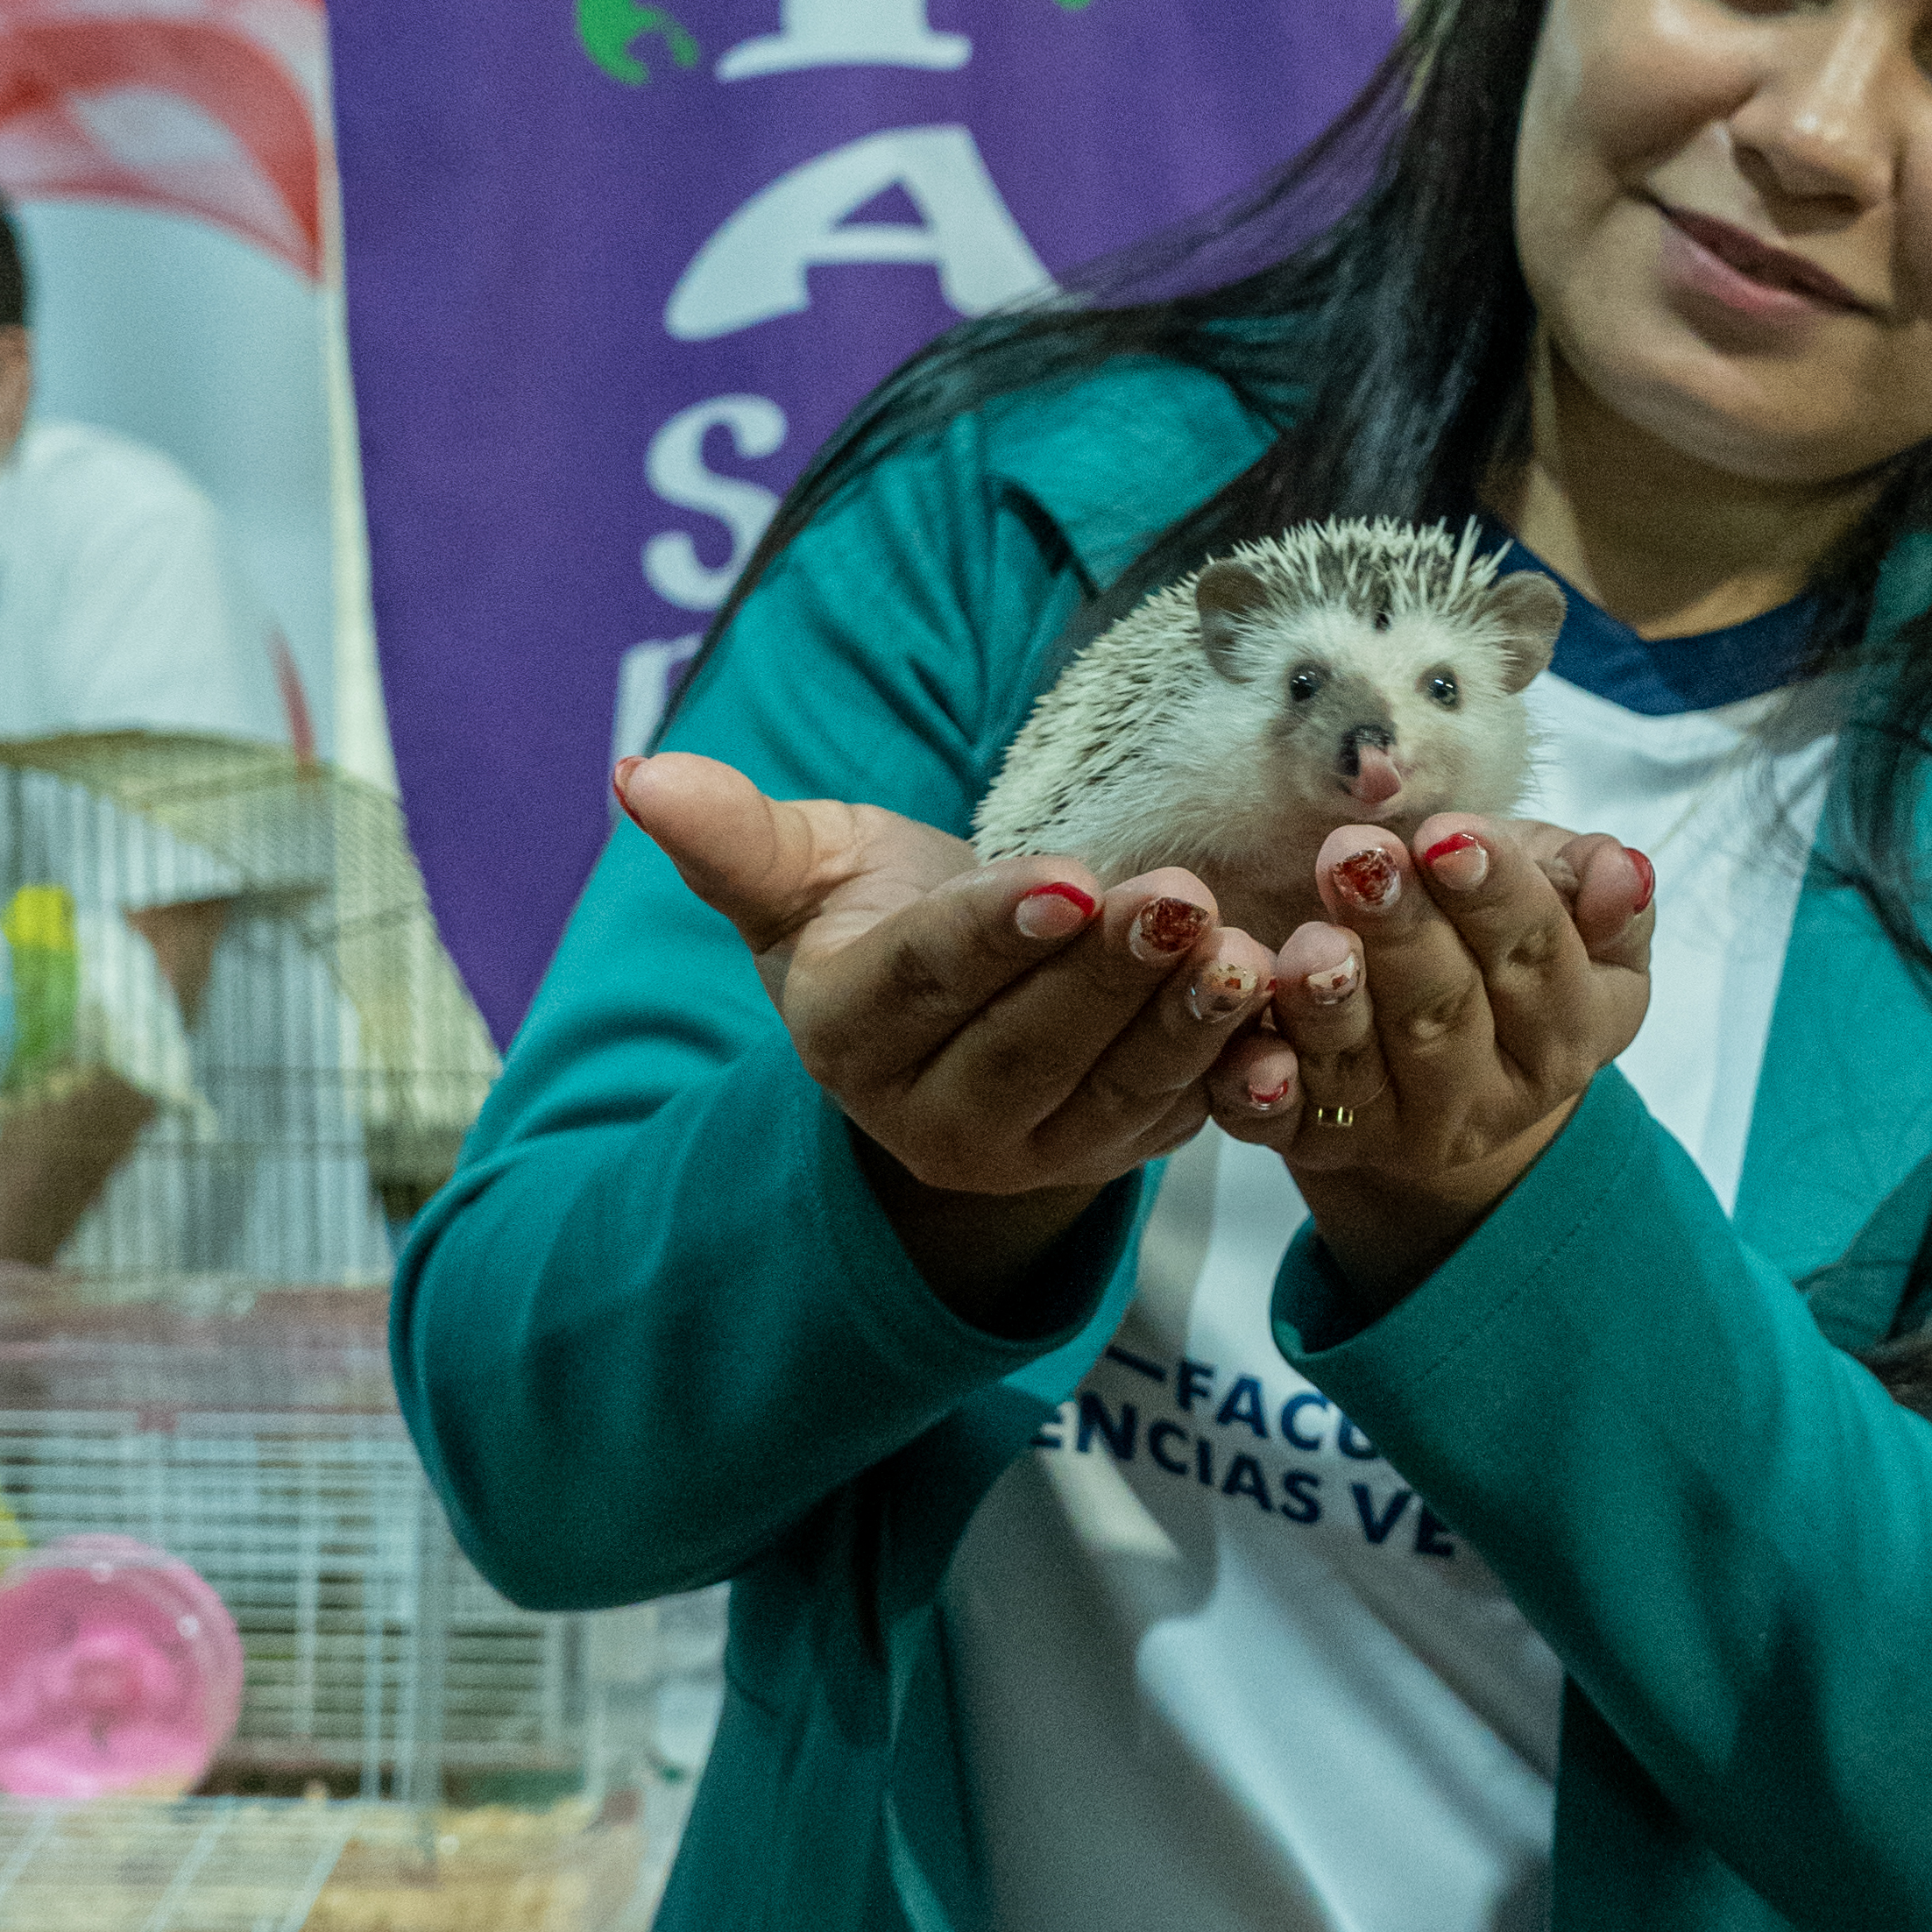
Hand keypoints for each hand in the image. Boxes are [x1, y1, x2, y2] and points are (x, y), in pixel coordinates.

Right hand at [616, 752, 1275, 1309]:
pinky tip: (1294, 1014)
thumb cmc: (876, 918)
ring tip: (1246, 954)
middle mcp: (934, 1115)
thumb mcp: (807, 873)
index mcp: (850, 1033)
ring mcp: (1036, 1152)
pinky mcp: (1120, 1157)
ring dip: (1187, 1028)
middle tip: (1180, 901)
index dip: (996, 933)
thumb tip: (636, 774)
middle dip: (1110, 976)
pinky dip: (1246, 1075)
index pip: (928, 980)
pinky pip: (1190, 1122)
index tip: (1065, 876)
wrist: (957, 1015)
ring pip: (1118, 1093)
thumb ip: (736, 837)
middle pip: (1031, 1045)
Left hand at [1208, 815, 1654, 1306]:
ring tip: (1306, 944)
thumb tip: (1623, 873)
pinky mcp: (1318, 1143)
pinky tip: (1242, 1054)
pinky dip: (1259, 1093)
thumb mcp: (1570, 913)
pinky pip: (1281, 1124)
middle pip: (1444, 1012)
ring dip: (1330, 1006)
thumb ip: (1596, 888)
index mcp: (1568, 1031)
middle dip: (1401, 932)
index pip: (1537, 957)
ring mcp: (1400, 1129)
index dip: (1495, 895)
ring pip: (1361, 1068)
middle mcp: (1491, 1097)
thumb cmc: (1505, 947)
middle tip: (1355, 856)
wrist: (1445, 1053)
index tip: (1449, 833)